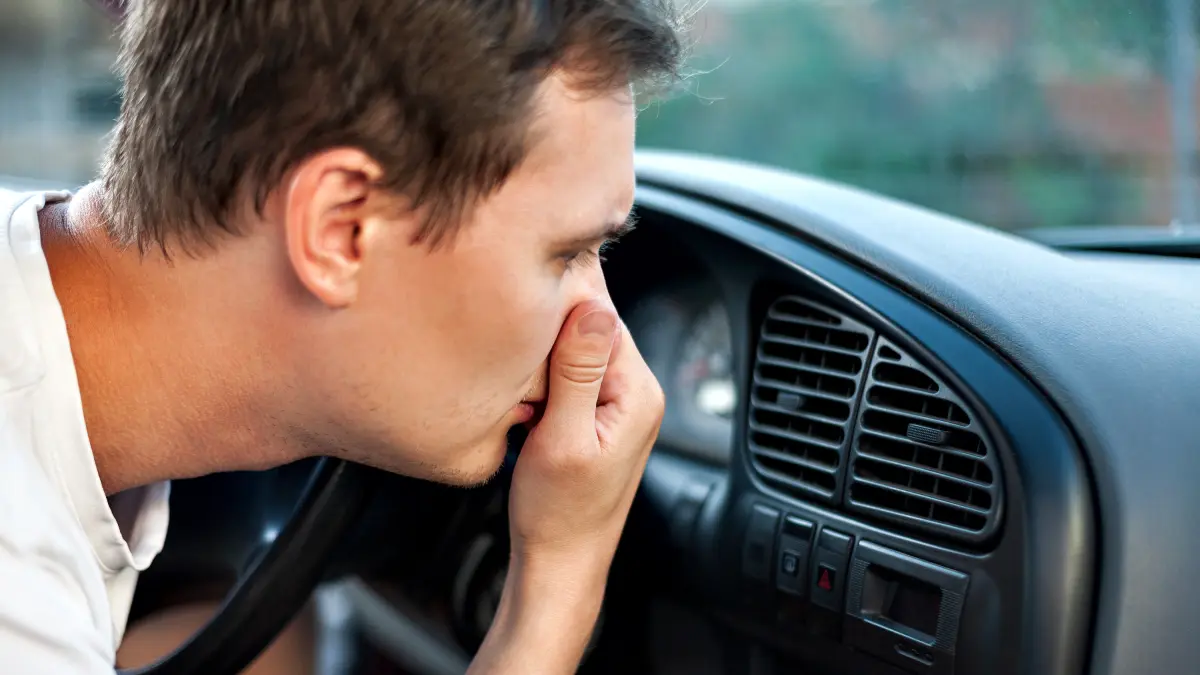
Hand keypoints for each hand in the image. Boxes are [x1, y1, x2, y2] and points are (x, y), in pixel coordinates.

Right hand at [509, 298, 663, 562]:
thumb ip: (578, 371)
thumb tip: (595, 306)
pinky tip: (528, 406)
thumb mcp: (562, 437)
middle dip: (548, 337)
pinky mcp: (595, 414)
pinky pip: (567, 374)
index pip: (602, 314)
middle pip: (589, 326)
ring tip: (524, 397)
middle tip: (520, 371)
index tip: (521, 302)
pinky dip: (542, 382)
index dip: (560, 305)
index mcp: (638, 391)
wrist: (559, 562)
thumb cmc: (559, 514)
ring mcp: (617, 403)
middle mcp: (636, 391)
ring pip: (573, 349)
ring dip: (542, 361)